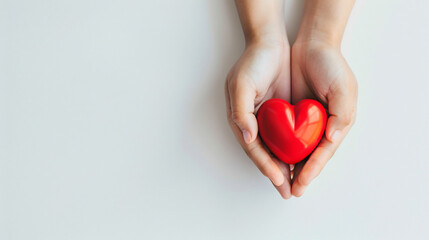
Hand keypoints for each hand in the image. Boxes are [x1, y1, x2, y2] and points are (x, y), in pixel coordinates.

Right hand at [225, 39, 292, 198]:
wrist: (270, 44)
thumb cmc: (253, 63)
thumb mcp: (241, 85)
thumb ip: (240, 112)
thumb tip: (248, 137)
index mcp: (242, 120)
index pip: (254, 150)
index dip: (266, 166)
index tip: (279, 180)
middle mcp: (254, 124)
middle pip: (265, 155)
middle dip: (276, 175)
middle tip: (289, 192)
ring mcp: (268, 120)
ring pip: (277, 150)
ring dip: (286, 168)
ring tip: (297, 184)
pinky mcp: (281, 115)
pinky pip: (287, 138)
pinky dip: (293, 151)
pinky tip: (302, 161)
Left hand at [290, 39, 357, 196]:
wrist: (312, 45)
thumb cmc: (331, 65)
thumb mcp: (343, 87)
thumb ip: (342, 113)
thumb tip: (333, 138)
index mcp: (337, 124)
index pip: (323, 152)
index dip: (312, 168)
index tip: (301, 183)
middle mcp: (322, 126)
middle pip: (309, 156)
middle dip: (300, 175)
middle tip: (290, 192)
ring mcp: (306, 121)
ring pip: (296, 150)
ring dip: (289, 166)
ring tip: (281, 183)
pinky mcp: (292, 114)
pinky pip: (285, 135)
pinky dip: (280, 148)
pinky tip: (273, 159)